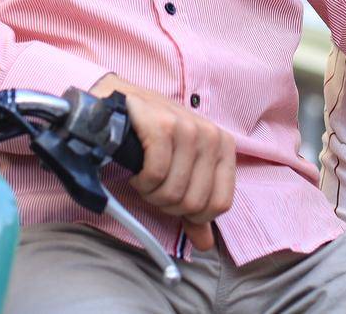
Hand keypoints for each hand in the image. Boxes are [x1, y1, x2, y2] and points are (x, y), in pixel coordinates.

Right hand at [90, 73, 234, 251]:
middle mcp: (211, 134)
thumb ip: (195, 208)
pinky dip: (141, 180)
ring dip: (151, 192)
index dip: (192, 214)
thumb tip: (205, 244)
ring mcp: (187, 128)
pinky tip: (136, 168)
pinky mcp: (161, 125)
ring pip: (174, 192)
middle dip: (166, 203)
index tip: (173, 200)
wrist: (121, 102)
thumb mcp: (182, 168)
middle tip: (153, 186)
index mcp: (224, 146)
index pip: (220, 204)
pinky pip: (155, 175)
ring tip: (144, 176)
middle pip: (194, 203)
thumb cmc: (153, 137)